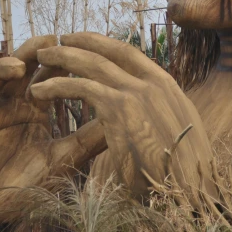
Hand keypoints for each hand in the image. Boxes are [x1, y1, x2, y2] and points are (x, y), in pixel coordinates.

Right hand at [0, 36, 107, 218]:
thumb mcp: (62, 161)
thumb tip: (126, 118)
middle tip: (50, 40)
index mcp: (33, 108)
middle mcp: (7, 103)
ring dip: (2, 67)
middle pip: (19, 66)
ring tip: (19, 67)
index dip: (62, 61)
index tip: (81, 50)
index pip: (49, 75)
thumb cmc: (23, 187)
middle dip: (33, 51)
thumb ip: (89, 139)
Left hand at [30, 32, 213, 197]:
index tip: (89, 42)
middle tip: (60, 39)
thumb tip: (150, 125)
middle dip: (84, 42)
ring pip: (94, 64)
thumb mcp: (180, 139)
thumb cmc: (185, 177)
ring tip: (42, 55)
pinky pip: (82, 87)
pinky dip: (58, 86)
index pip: (134, 56)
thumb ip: (161, 123)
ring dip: (65, 56)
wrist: (192, 192)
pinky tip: (39, 90)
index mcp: (169, 89)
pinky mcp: (121, 108)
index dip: (108, 46)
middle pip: (113, 51)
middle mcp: (155, 84)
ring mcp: (139, 93)